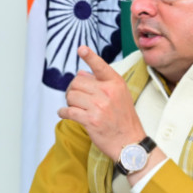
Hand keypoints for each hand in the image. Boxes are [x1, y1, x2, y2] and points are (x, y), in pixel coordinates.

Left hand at [59, 46, 145, 160]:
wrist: (130, 143)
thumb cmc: (124, 120)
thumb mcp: (119, 96)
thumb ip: (101, 83)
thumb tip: (81, 73)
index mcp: (116, 83)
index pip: (100, 66)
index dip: (90, 56)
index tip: (81, 49)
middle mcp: (108, 92)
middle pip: (77, 82)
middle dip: (72, 90)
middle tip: (75, 98)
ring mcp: (99, 106)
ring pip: (71, 96)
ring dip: (69, 102)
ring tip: (75, 107)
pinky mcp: (91, 120)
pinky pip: (68, 111)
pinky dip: (63, 112)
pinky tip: (65, 114)